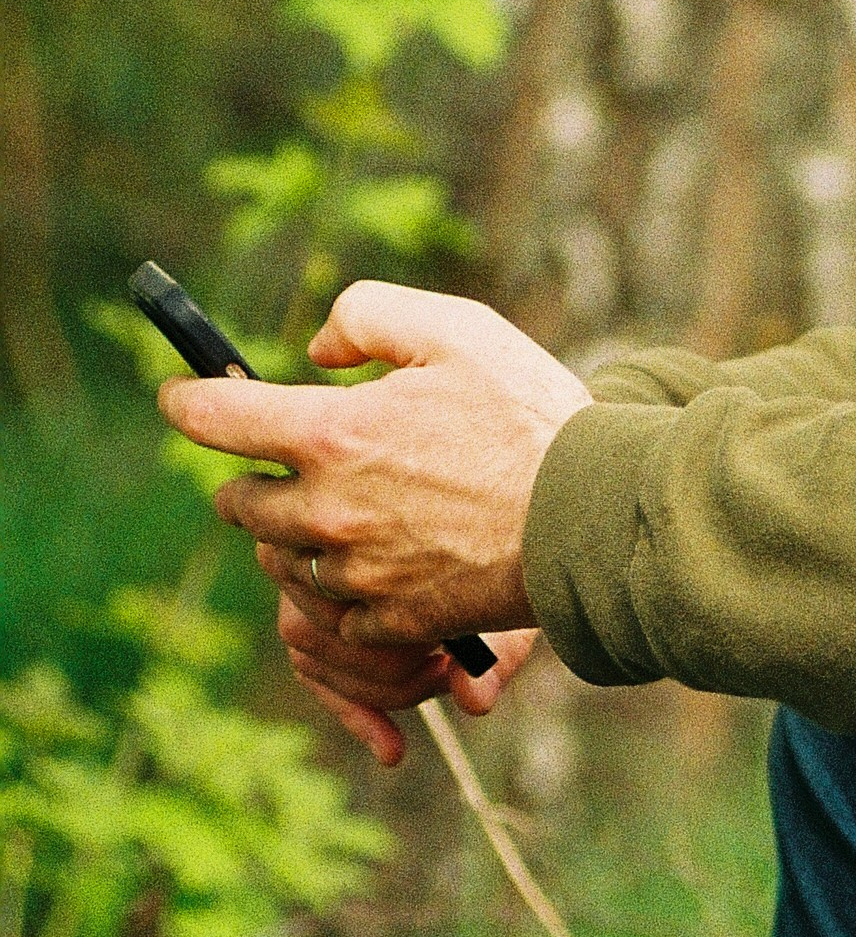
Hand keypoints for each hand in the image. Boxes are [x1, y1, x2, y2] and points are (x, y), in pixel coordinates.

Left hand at [161, 283, 590, 763]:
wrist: (595, 519)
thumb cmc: (533, 417)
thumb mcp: (458, 329)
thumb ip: (368, 316)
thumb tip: (317, 350)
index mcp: (331, 434)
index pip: (215, 417)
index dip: (186, 400)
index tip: (179, 396)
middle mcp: (326, 510)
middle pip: (238, 504)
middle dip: (250, 480)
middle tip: (283, 464)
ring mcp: (355, 573)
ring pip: (283, 561)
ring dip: (296, 537)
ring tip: (344, 514)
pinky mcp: (390, 621)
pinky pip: (335, 610)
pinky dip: (345, 588)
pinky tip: (384, 562)